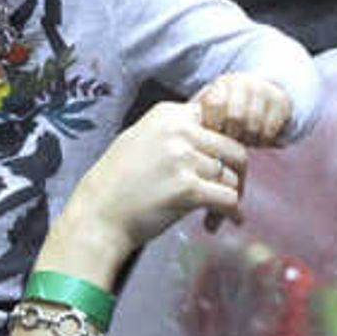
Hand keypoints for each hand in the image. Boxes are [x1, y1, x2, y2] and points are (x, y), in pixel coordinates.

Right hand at [42, 98, 248, 276]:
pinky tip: (225, 221)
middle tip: (231, 192)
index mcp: (169, 114)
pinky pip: (228, 199)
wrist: (98, 216)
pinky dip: (232, 213)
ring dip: (231, 197)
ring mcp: (184, 158)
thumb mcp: (141, 139)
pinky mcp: (188, 188)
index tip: (223, 164)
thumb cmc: (117, 184)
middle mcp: (179, 130)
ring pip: (231, 176)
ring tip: (215, 214)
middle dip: (238, 174)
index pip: (218, 120)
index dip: (225, 146)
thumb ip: (174, 133)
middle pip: (234, 148)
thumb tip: (209, 137)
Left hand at [194, 70, 295, 145]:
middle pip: (236, 117)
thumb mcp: (211, 111)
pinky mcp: (281, 102)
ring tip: (245, 138)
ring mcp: (265, 90)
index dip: (214, 125)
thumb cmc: (229, 112)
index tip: (215, 132)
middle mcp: (244, 82)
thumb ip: (198, 121)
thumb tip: (191, 140)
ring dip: (249, 139)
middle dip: (232, 134)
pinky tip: (259, 136)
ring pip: (254, 126)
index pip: (215, 105)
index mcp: (222, 83)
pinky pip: (270, 130)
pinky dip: (264, 140)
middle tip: (231, 138)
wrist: (263, 95)